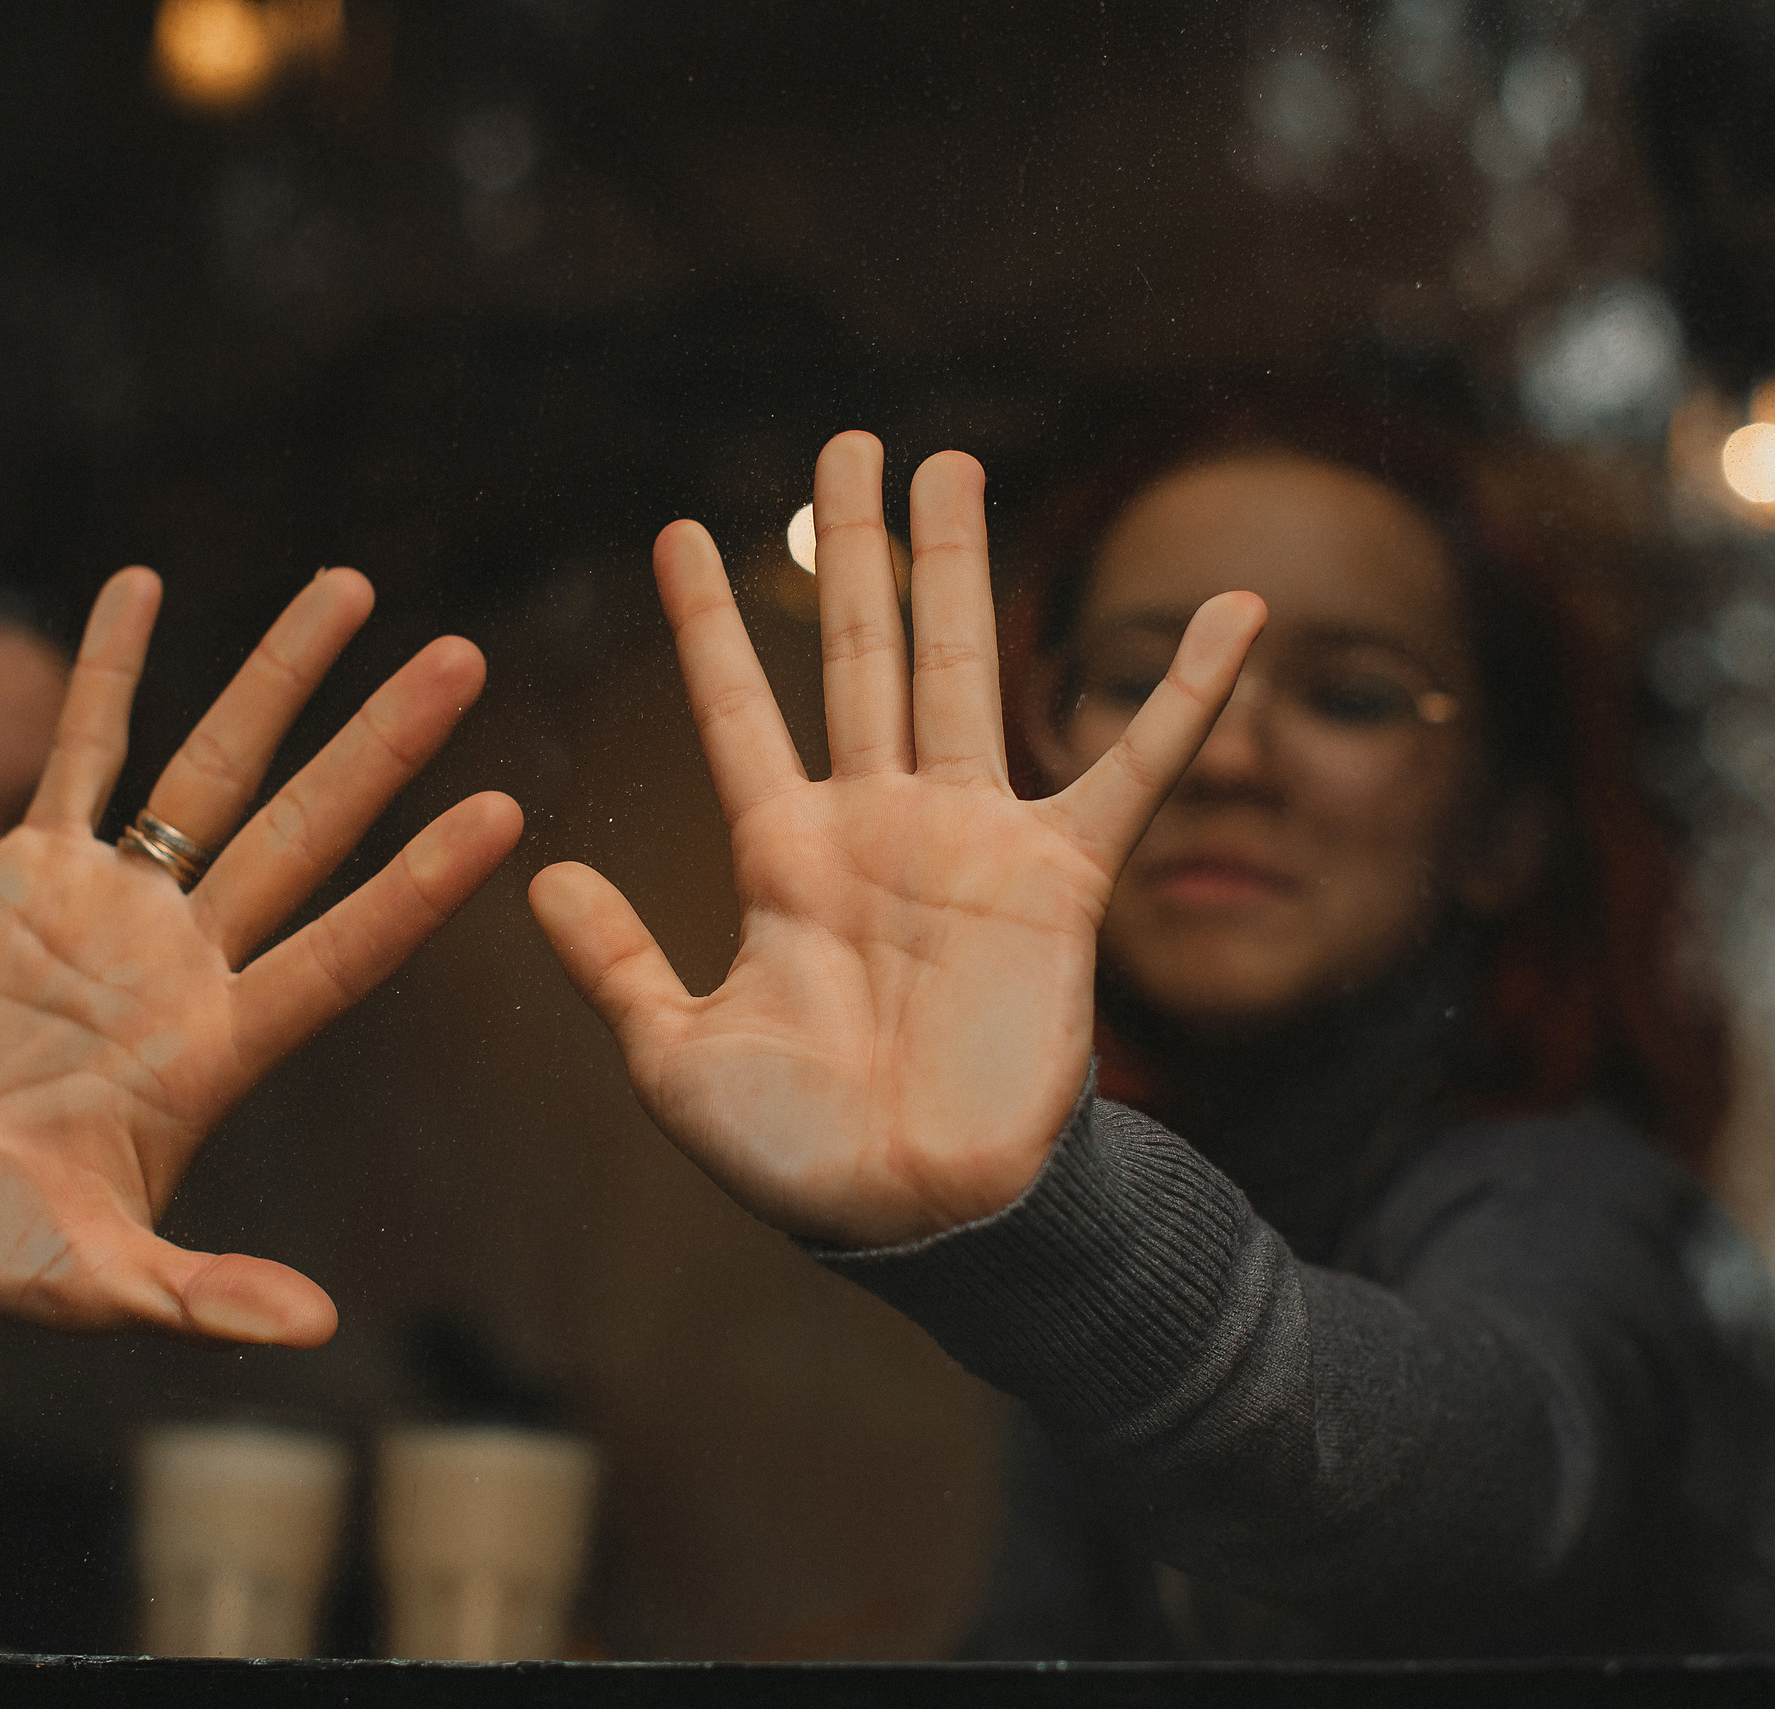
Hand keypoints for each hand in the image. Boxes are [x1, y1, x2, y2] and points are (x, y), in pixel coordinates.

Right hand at [0, 567, 521, 1345]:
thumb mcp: (87, 1285)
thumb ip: (195, 1299)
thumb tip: (314, 1331)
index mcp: (218, 1050)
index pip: (344, 948)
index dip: (421, 883)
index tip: (506, 811)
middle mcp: (186, 961)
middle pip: (302, 829)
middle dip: (381, 745)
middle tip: (464, 659)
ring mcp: (111, 907)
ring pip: (211, 769)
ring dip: (276, 678)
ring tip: (351, 585)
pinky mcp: (22, 872)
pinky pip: (80, 754)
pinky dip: (109, 673)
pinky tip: (146, 587)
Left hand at [530, 432, 1259, 1247]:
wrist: (918, 1216)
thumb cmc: (794, 1155)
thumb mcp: (676, 1059)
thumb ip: (617, 962)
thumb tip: (540, 873)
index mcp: (784, 856)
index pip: (735, 711)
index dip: (707, 624)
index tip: (676, 530)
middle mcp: (877, 824)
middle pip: (855, 653)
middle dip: (848, 550)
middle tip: (844, 445)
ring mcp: (972, 840)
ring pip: (964, 668)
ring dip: (959, 567)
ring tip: (949, 462)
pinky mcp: (1062, 880)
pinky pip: (1134, 767)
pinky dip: (1183, 693)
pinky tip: (1234, 611)